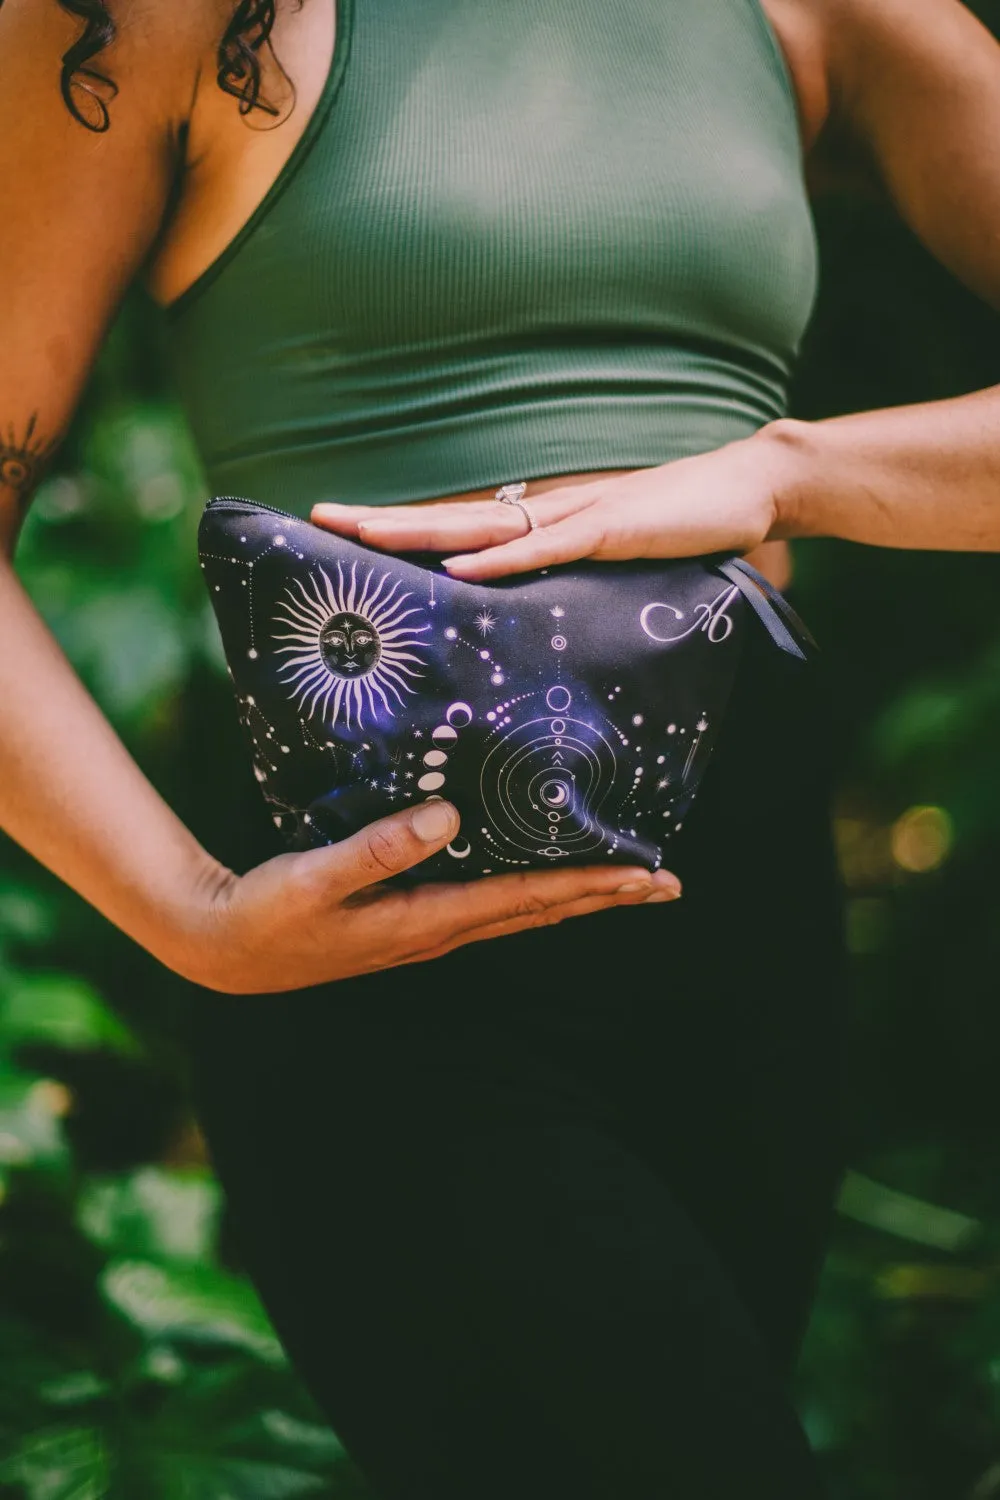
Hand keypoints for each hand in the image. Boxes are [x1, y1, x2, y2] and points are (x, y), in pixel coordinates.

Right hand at [173, 801, 680, 994]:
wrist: (227, 951)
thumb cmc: (268, 915)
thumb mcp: (313, 879)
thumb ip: (377, 849)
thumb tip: (447, 816)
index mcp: (426, 919)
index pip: (528, 898)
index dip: (591, 883)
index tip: (647, 872)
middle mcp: (439, 930)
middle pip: (541, 910)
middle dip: (606, 894)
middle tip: (667, 880)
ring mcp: (427, 930)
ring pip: (522, 910)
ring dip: (578, 896)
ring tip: (626, 880)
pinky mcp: (411, 920)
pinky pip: (491, 903)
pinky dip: (533, 891)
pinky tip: (542, 876)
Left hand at [311, 424, 798, 579]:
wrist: (746, 488)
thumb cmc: (678, 526)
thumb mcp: (611, 560)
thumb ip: (572, 577)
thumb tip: (534, 605)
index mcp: (540, 520)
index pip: (456, 523)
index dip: (400, 526)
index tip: (343, 531)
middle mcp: (543, 511)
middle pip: (447, 516)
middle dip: (381, 521)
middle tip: (319, 519)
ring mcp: (574, 517)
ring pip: (480, 526)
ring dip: (419, 531)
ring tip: (362, 535)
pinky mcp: (610, 531)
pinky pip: (545, 547)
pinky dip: (500, 559)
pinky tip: (457, 566)